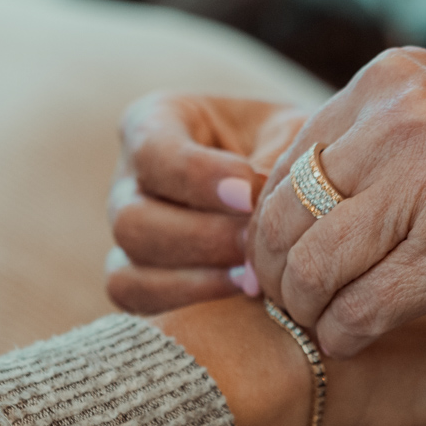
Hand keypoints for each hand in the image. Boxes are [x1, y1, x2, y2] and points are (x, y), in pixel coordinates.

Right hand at [107, 92, 306, 312]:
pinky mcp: (137, 279)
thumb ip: (273, 160)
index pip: (152, 151)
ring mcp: (129, 235)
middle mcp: (129, 181)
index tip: (250, 194)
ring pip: (128, 269)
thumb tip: (258, 204)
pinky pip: (137, 302)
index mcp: (154, 122)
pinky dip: (187, 303)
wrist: (297, 186)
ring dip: (196, 278)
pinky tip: (240, 294)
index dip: (197, 177)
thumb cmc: (287, 147)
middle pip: (132, 220)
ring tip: (255, 277)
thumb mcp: (289, 134)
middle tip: (256, 244)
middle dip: (201, 237)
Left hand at [249, 47, 425, 356]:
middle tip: (283, 304)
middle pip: (283, 213)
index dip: (268, 220)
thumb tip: (306, 175)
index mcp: (395, 82)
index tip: (274, 259)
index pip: (285, 158)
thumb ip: (389, 134)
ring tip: (318, 326)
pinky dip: (345, 334)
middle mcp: (403, 122)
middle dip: (273, 270)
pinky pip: (363, 307)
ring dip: (305, 309)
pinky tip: (353, 342)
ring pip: (314, 266)